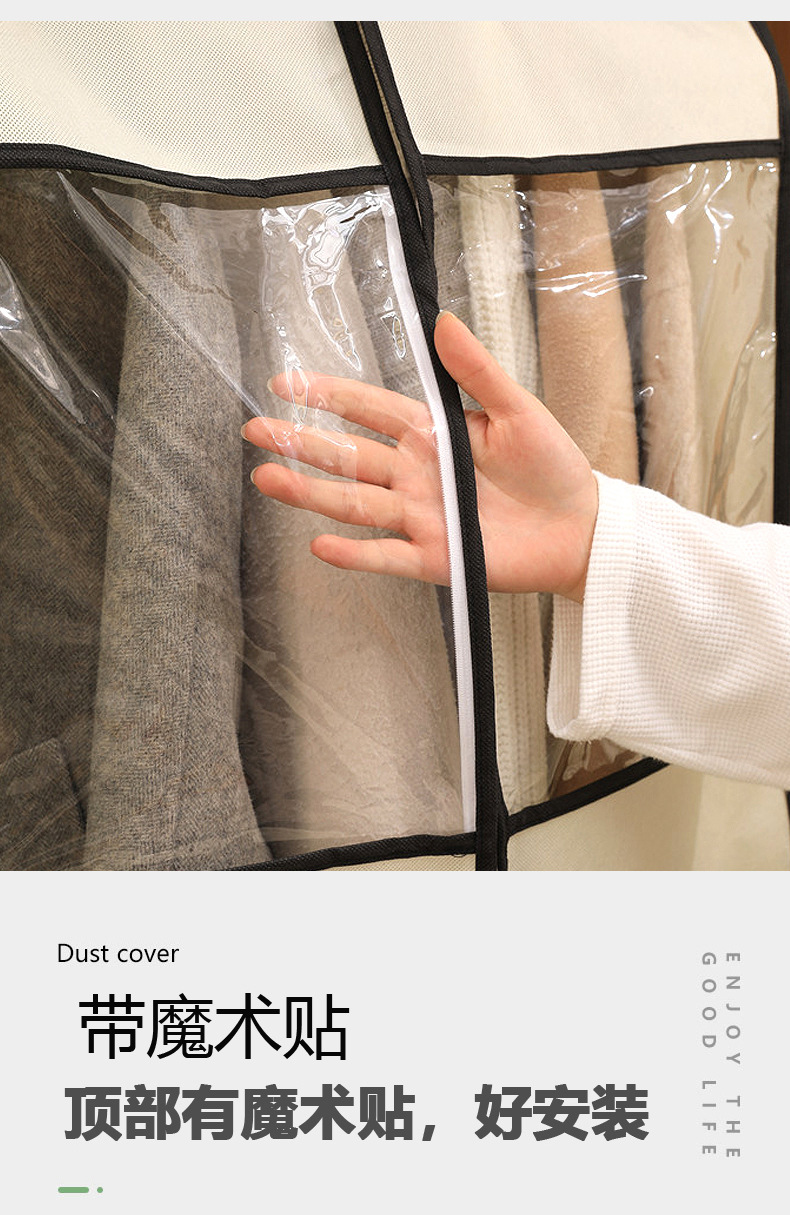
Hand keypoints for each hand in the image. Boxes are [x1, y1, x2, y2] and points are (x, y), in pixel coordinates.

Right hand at [244, 311, 597, 602]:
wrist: (581, 528)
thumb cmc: (552, 466)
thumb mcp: (518, 409)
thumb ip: (476, 371)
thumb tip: (443, 320)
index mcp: (433, 434)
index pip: (369, 410)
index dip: (328, 396)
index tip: (285, 383)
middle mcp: (416, 475)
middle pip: (348, 457)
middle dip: (301, 443)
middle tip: (255, 431)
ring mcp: (421, 517)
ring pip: (355, 503)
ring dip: (311, 493)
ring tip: (267, 479)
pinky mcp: (435, 558)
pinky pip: (386, 556)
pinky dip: (355, 554)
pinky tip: (320, 544)